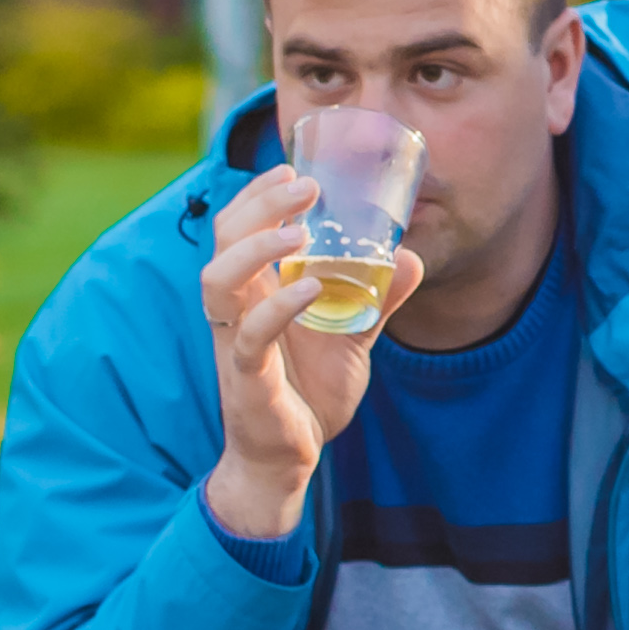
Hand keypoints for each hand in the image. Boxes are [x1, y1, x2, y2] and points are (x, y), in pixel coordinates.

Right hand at [200, 168, 417, 540]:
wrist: (291, 459)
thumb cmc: (309, 392)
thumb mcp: (351, 338)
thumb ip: (376, 300)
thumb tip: (411, 258)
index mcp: (255, 292)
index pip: (237, 228)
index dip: (257, 195)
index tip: (291, 169)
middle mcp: (236, 310)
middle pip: (223, 240)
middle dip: (258, 205)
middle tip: (305, 186)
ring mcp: (235, 343)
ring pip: (217, 281)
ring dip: (254, 248)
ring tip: (297, 233)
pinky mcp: (247, 380)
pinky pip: (250, 337)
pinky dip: (279, 309)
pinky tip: (311, 290)